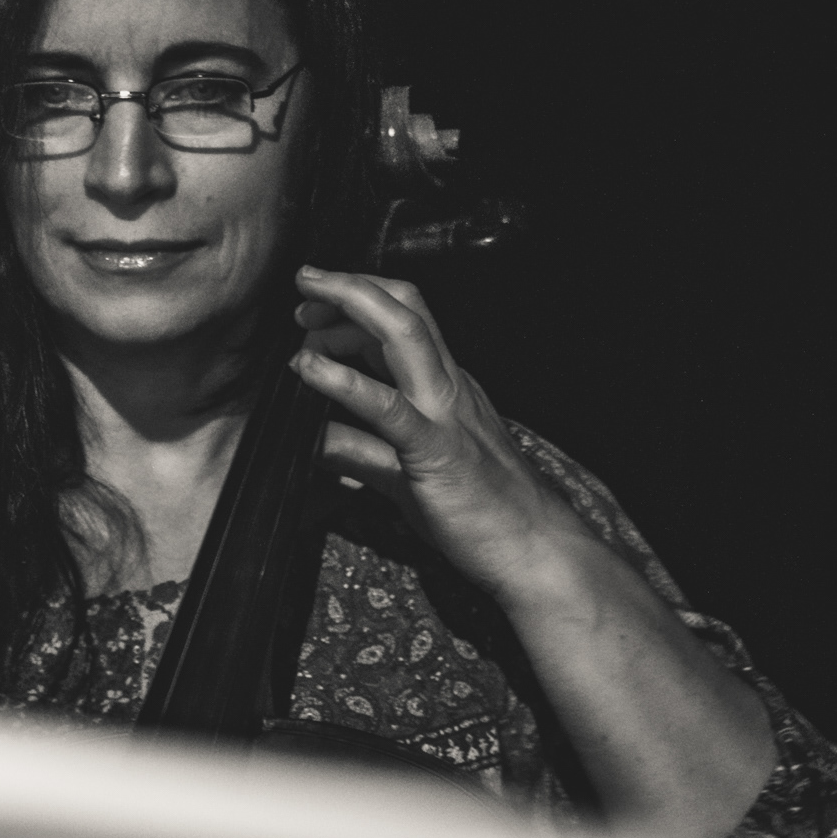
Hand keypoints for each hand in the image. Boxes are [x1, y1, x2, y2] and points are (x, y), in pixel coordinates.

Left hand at [290, 266, 579, 605]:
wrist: (534, 552)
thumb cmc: (478, 514)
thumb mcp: (403, 474)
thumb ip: (358, 452)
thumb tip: (311, 441)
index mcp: (445, 388)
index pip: (404, 322)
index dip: (359, 304)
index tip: (317, 310)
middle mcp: (448, 387)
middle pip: (405, 308)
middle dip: (352, 285)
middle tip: (304, 288)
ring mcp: (445, 413)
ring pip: (402, 334)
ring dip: (349, 307)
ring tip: (303, 308)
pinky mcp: (436, 450)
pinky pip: (388, 407)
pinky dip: (343, 381)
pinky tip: (307, 369)